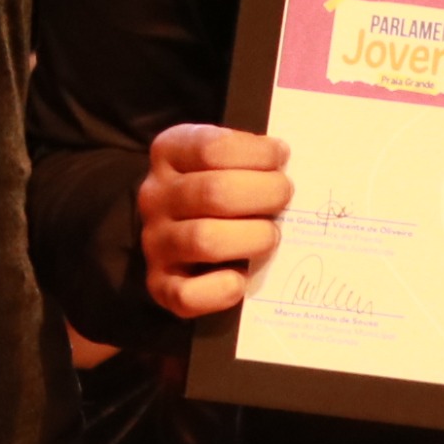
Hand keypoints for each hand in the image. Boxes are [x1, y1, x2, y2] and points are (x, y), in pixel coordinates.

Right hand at [138, 125, 291, 319]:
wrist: (183, 233)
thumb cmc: (219, 189)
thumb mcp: (224, 158)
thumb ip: (250, 155)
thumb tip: (287, 165)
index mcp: (169, 153)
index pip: (211, 148)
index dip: (256, 153)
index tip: (280, 157)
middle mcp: (155, 196)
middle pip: (213, 193)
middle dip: (264, 194)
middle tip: (285, 197)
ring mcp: (155, 242)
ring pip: (204, 240)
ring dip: (253, 237)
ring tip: (272, 234)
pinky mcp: (160, 284)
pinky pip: (187, 294)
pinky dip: (221, 289)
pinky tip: (241, 278)